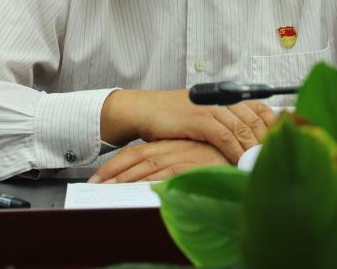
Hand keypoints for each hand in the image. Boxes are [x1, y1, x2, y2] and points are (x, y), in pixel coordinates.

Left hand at [89, 139, 228, 182]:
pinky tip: (135, 192)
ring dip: (124, 181)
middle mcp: (171, 148)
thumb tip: (153, 180)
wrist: (242, 149)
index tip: (98, 178)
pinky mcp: (189, 165)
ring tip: (106, 192)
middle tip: (94, 186)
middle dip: (112, 173)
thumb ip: (172, 164)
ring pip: (145, 168)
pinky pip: (163, 176)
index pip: (135, 154)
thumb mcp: (191, 157)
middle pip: (135, 159)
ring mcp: (179, 156)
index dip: (114, 165)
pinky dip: (148, 183)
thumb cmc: (218, 156)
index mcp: (169, 145)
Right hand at [100, 89, 276, 163]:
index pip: (260, 107)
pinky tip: (242, 162)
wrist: (143, 110)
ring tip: (264, 164)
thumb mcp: (201, 117)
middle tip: (278, 158)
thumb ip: (223, 124)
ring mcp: (211, 107)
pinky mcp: (199, 118)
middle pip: (256, 118)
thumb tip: (243, 142)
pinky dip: (237, 150)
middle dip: (269, 140)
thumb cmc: (170, 118)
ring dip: (255, 148)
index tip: (284, 141)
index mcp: (224, 97)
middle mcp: (221, 99)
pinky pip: (225, 136)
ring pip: (243, 128)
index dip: (274, 124)